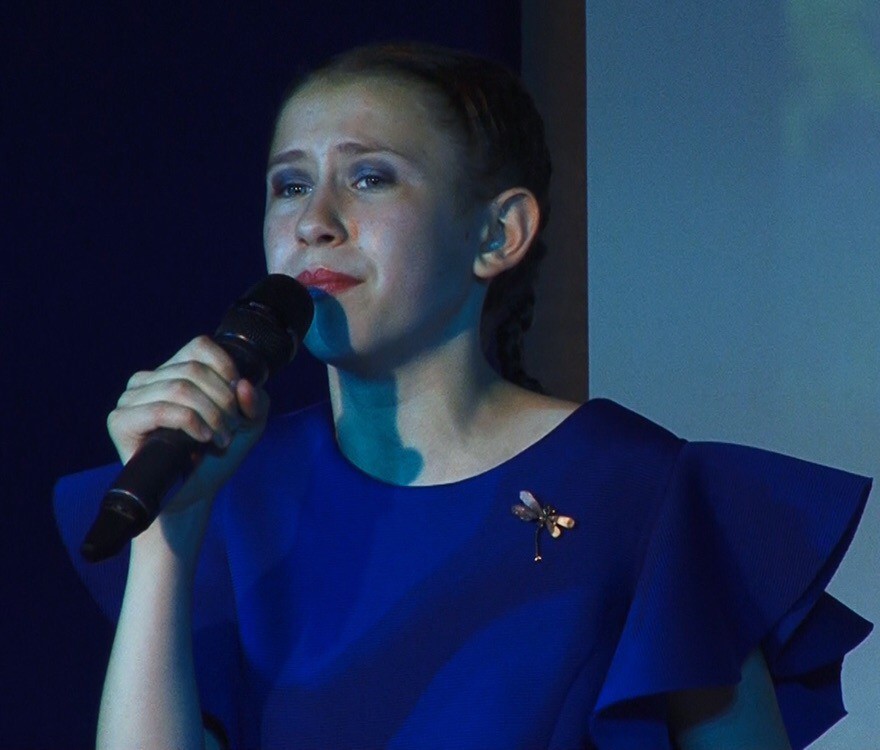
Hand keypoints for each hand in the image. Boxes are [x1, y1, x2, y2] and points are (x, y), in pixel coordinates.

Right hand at [107, 335, 268, 510]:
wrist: (194, 494)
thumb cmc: (217, 455)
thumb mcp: (250, 424)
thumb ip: (256, 401)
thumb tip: (244, 385)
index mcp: (174, 370)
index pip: (200, 346)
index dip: (226, 369)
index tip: (238, 400)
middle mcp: (149, 379)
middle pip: (194, 370)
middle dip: (223, 402)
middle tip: (230, 430)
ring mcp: (131, 398)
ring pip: (179, 388)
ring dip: (211, 416)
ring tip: (219, 440)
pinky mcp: (120, 421)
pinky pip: (160, 409)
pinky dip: (190, 423)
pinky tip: (202, 439)